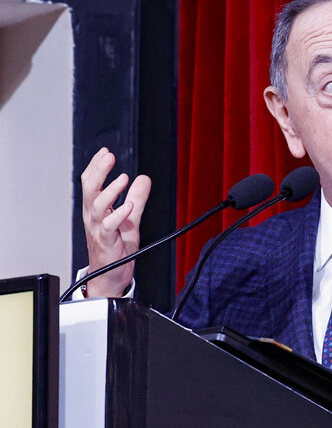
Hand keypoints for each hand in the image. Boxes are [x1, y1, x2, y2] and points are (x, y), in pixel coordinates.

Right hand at [81, 147, 150, 296]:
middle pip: (90, 189)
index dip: (96, 167)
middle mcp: (94, 217)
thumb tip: (144, 179)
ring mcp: (98, 229)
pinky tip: (129, 206)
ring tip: (123, 178)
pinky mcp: (107, 241)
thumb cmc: (116, 248)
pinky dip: (119, 214)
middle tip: (108, 157)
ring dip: (110, 190)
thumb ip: (137, 198)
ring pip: (97, 205)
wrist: (112, 275)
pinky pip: (109, 226)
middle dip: (99, 171)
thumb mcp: (130, 218)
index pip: (91, 183)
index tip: (105, 152)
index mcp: (96, 209)